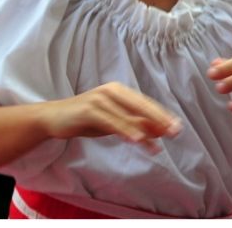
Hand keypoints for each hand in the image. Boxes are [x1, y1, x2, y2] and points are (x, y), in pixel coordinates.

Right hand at [44, 82, 180, 153]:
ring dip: (143, 128)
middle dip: (158, 119)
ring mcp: (98, 98)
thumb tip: (160, 131)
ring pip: (126, 114)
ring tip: (158, 142)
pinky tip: (137, 140)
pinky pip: (111, 120)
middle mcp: (110, 91)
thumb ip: (134, 124)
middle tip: (174, 132)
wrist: (54, 118)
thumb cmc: (85, 119)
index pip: (145, 103)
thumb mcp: (113, 122)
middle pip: (140, 105)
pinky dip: (125, 129)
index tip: (178, 128)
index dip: (162, 115)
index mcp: (118, 91)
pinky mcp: (88, 109)